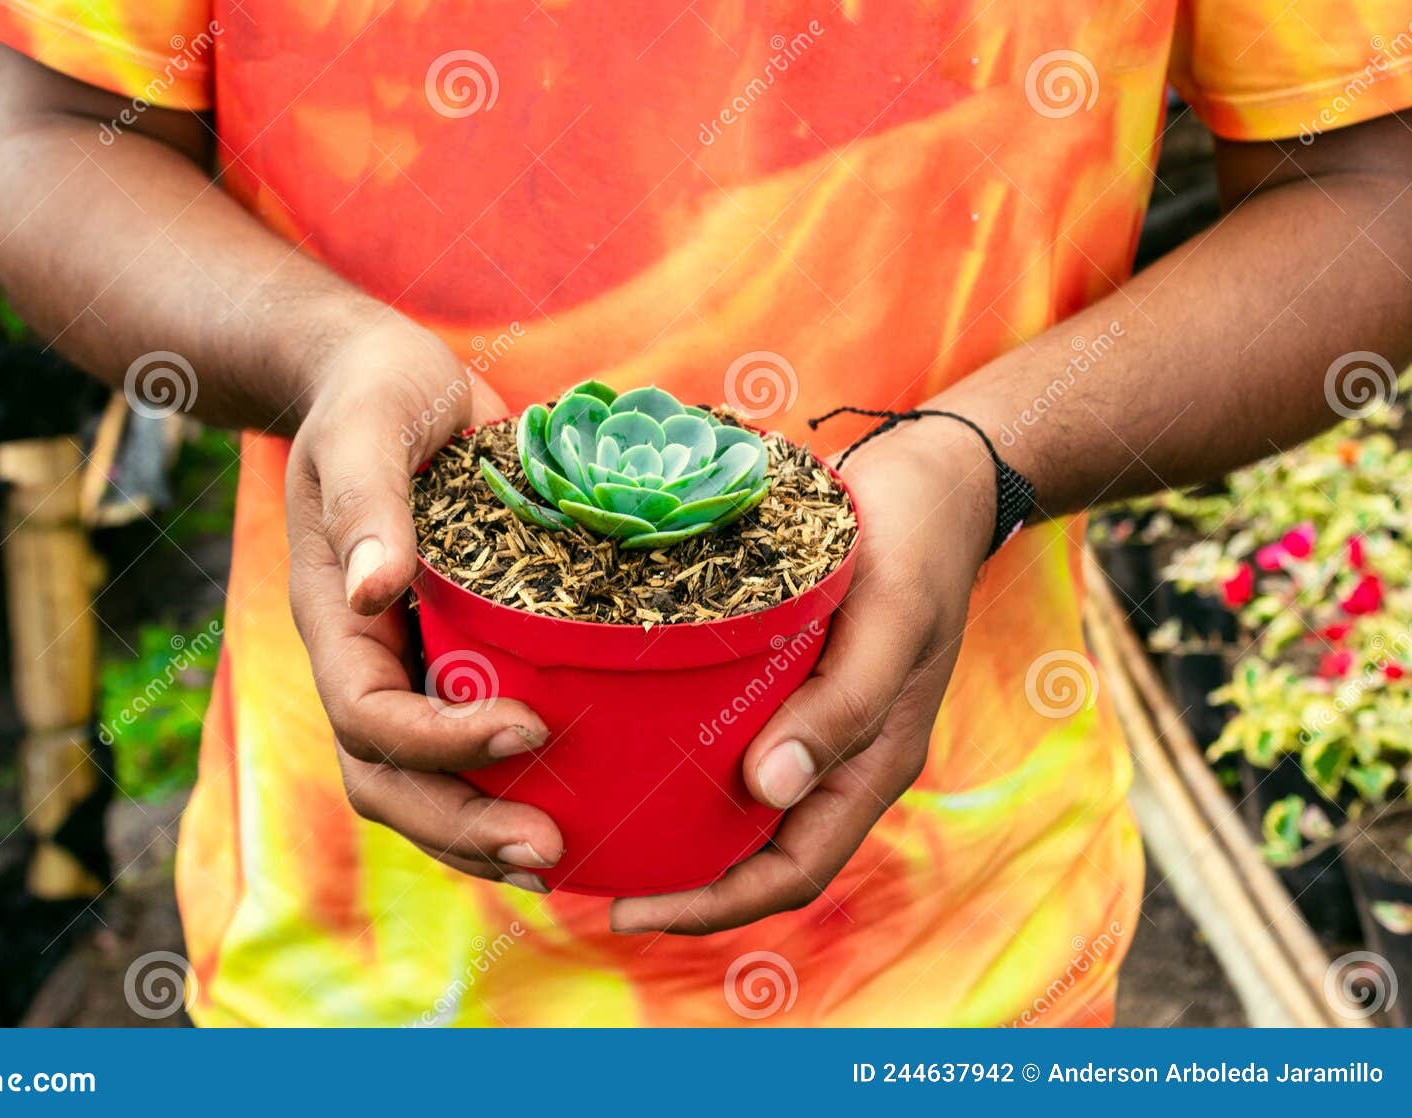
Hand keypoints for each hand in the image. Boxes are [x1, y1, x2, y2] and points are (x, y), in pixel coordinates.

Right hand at [285, 316, 563, 890]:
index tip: (529, 727)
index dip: (440, 741)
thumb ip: (366, 503)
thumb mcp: (364, 429)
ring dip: (482, 833)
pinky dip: (508, 789)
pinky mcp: (460, 655)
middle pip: (391, 781)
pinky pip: (471, 744)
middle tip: (548, 852)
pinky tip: (575, 811)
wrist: (390, 383)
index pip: (368, 716)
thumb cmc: (374, 395)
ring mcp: (411, 665)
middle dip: (462, 827)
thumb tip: (375, 590)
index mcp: (334, 617)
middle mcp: (368, 658)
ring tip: (559, 860)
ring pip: (426, 785)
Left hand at [610, 418, 997, 932]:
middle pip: (756, 850)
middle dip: (681, 879)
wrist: (931, 478)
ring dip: (675, 824)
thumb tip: (768, 788)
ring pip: (737, 800)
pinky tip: (622, 741)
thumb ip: (841, 708)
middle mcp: (835, 756)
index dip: (713, 906)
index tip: (629, 912)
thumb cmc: (917, 544)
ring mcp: (809, 717)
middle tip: (590, 877)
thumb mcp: (889, 623)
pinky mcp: (784, 676)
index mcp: (871, 764)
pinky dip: (679, 755)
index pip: (791, 871)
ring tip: (594, 824)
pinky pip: (726, 736)